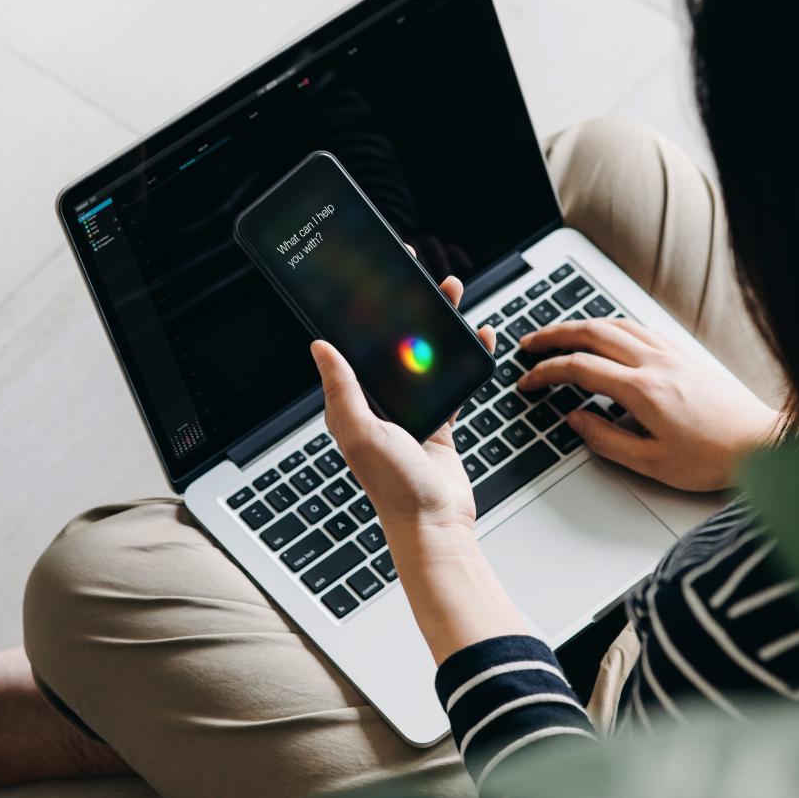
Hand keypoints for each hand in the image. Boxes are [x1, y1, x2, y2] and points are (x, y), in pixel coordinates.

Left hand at [311, 277, 526, 662]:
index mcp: (354, 402)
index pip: (357, 342)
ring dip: (439, 323)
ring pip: (426, 354)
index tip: (374, 274)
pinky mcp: (440, 421)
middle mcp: (379, 403)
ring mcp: (411, 410)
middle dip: (406, 304)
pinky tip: (478, 336)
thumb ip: (343, 388)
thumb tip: (320, 346)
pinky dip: (466, 357)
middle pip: (394, 340)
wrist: (435, 526)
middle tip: (418, 271)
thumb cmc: (394, 488)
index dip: (365, 307)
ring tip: (452, 292)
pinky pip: (454, 380)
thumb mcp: (362, 432)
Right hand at [516, 318, 779, 490]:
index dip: (546, 373)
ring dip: (580, 325)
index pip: (580, 369)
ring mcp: (671, 354)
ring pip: (615, 324)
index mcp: (643, 390)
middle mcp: (655, 363)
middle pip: (592, 333)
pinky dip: (610, 325)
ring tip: (558, 335)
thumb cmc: (714, 457)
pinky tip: (603, 333)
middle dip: (553, 336)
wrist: (762, 444)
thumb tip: (576, 421)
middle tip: (529, 345)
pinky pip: (637, 327)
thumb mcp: (652, 464)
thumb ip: (606, 440)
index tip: (528, 382)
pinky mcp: (683, 354)